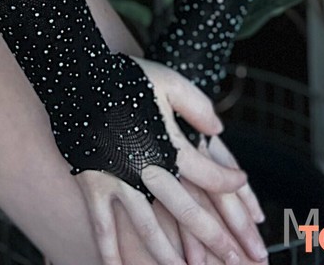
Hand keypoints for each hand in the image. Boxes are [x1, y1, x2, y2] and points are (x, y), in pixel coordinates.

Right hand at [70, 59, 264, 264]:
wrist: (76, 77)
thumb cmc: (125, 78)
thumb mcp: (168, 81)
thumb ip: (198, 106)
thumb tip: (220, 131)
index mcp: (170, 145)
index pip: (210, 176)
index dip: (232, 185)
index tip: (247, 193)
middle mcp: (148, 170)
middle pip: (188, 213)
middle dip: (216, 240)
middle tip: (238, 260)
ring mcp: (119, 182)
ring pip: (149, 230)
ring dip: (169, 256)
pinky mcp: (93, 186)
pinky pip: (103, 228)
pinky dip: (111, 253)